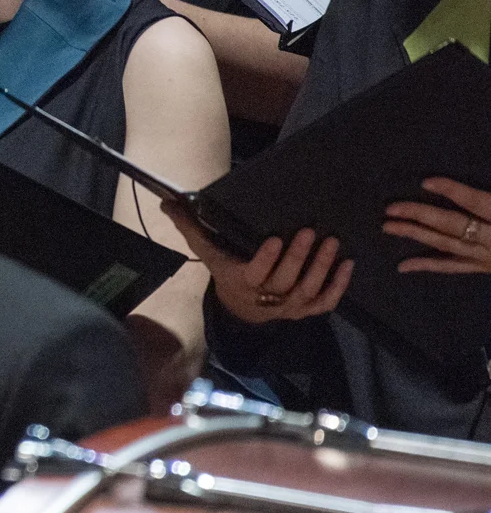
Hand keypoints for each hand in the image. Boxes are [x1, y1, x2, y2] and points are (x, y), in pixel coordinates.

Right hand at [164, 201, 352, 324]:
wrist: (240, 308)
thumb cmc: (225, 269)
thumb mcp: (206, 250)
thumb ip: (189, 226)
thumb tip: (166, 202)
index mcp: (239, 282)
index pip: (254, 274)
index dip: (266, 260)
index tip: (275, 239)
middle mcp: (264, 298)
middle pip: (285, 282)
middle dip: (299, 258)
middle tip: (309, 232)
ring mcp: (287, 307)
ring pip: (307, 291)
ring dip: (321, 268)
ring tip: (331, 243)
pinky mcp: (304, 310)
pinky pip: (325, 303)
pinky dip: (338, 287)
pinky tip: (347, 265)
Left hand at [384, 178, 490, 274]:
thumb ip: (488, 199)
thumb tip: (469, 191)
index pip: (476, 202)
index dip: (453, 191)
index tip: (425, 183)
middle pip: (452, 224)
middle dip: (420, 215)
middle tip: (390, 209)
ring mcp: (485, 257)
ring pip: (445, 244)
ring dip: (415, 234)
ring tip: (388, 227)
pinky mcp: (481, 267)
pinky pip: (450, 267)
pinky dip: (426, 265)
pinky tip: (402, 266)